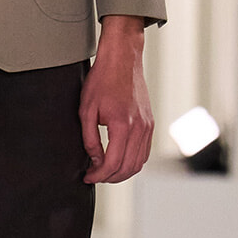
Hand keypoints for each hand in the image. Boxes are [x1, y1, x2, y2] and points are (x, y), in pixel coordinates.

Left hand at [80, 16, 152, 184]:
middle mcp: (140, 128)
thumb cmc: (102, 80)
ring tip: (105, 170)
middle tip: (94, 175)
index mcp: (123, 125)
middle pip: (128, 168)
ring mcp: (148, 126)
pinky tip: (118, 159)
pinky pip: (144, 151)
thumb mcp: (86, 110)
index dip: (98, 175)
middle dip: (110, 177)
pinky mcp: (151, 123)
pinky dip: (133, 161)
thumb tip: (95, 160)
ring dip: (122, 172)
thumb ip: (90, 139)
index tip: (88, 176)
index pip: (113, 163)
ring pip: (139, 163)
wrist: (122, 59)